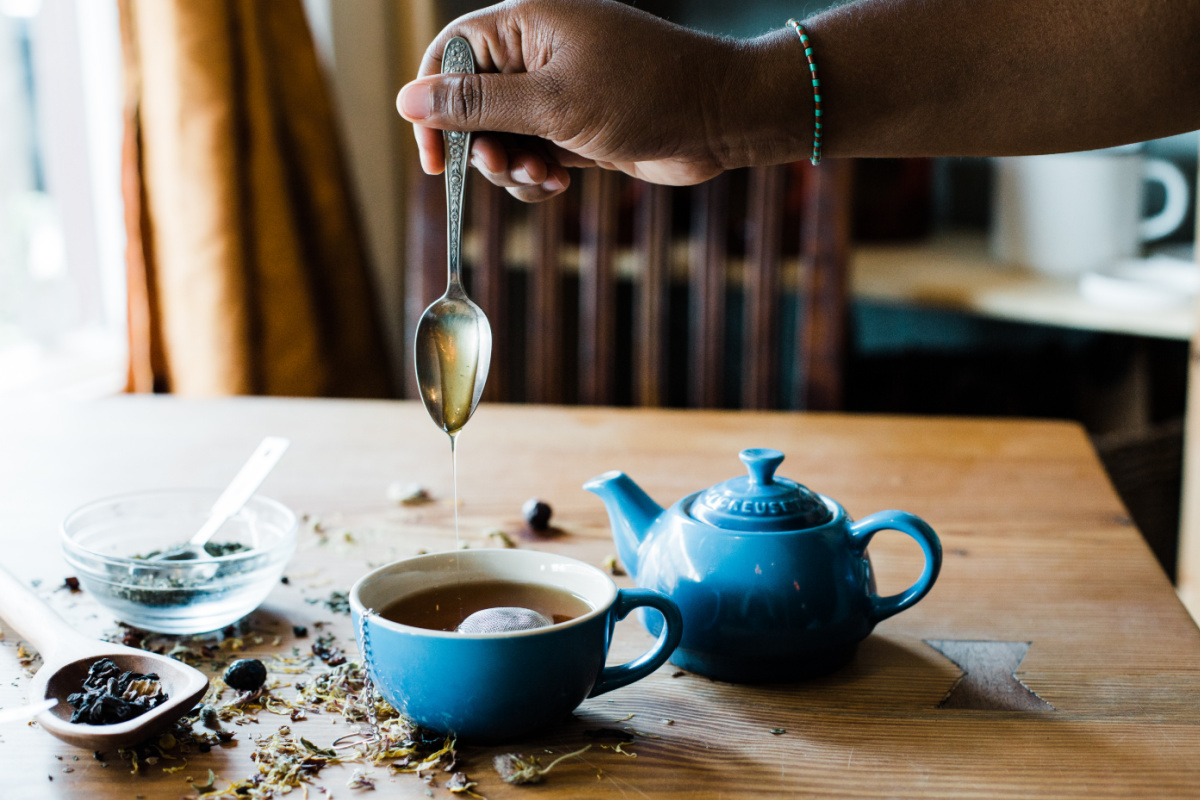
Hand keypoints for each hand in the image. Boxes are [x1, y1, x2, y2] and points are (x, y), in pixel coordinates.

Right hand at [396, 0, 804, 201]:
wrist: (721, 118)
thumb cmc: (644, 95)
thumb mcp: (552, 103)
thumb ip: (476, 104)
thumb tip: (408, 100)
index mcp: (524, 23)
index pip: (448, 57)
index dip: (432, 107)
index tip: (436, 161)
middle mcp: (535, 53)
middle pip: (470, 105)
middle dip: (482, 147)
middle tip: (509, 168)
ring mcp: (556, 91)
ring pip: (501, 139)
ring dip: (513, 168)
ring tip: (548, 177)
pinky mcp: (575, 126)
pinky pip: (532, 156)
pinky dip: (537, 177)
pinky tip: (561, 184)